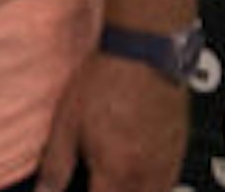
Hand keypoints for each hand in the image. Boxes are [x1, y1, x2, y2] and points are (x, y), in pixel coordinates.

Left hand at [35, 52, 184, 191]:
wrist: (145, 48)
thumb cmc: (107, 79)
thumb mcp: (67, 124)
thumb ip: (55, 167)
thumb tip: (44, 191)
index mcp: (117, 173)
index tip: (88, 187)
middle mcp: (146, 173)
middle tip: (101, 183)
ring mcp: (167, 160)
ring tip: (119, 184)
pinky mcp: (179, 145)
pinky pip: (170, 181)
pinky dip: (155, 187)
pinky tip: (142, 177)